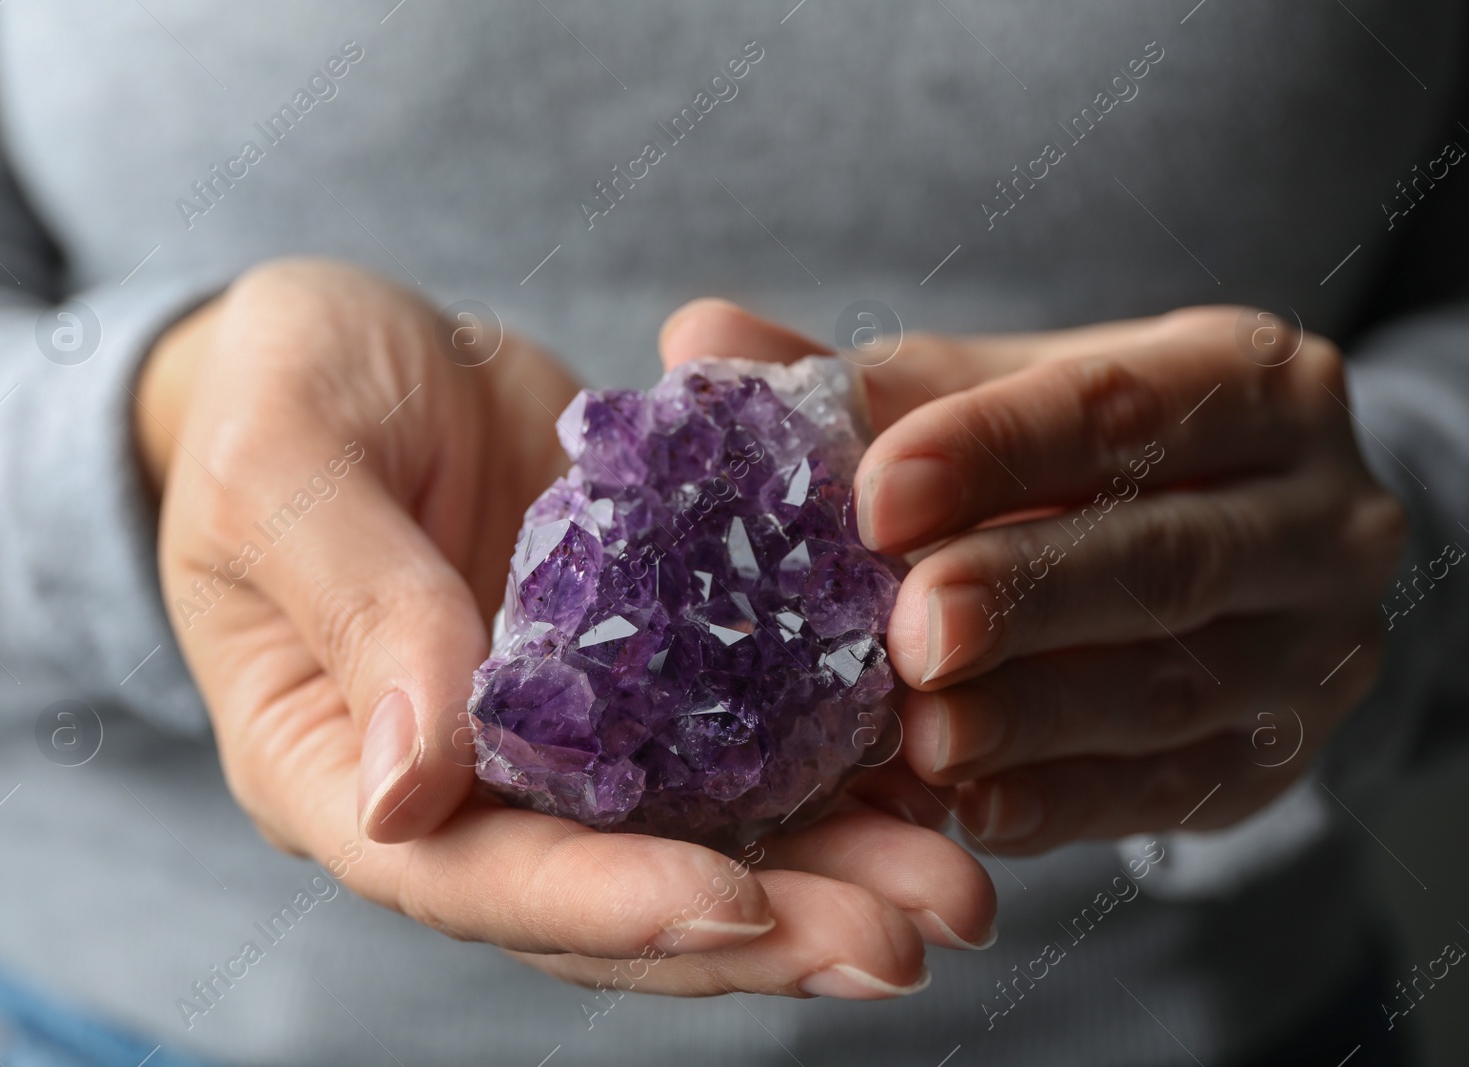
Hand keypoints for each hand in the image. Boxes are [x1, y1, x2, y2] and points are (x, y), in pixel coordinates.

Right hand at [138, 264, 995, 999]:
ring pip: (696, 845)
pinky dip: (834, 775)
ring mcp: (557, 742)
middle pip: (608, 902)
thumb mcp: (287, 466)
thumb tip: (410, 785)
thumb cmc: (279, 393)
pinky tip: (934, 779)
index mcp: (340, 768)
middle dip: (759, 931)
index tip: (731, 903)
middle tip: (910, 939)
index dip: (596, 902)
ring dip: (828, 879)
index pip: (464, 876)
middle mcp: (460, 789)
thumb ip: (354, 605)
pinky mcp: (636, 677)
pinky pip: (737, 744)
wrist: (363, 348)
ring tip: (957, 893)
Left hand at [846, 306, 1404, 852]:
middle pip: (1164, 555)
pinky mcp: (1277, 758)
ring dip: (1035, 716)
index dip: (996, 449)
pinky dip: (1060, 802)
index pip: (1118, 407)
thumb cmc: (1086, 459)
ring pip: (1172, 686)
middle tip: (910, 630)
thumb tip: (703, 339)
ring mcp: (1314, 647)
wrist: (1230, 557)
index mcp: (1244, 382)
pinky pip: (1167, 790)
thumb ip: (871, 386)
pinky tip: (969, 806)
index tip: (879, 494)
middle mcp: (1316, 513)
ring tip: (924, 735)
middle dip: (1027, 593)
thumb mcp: (1001, 400)